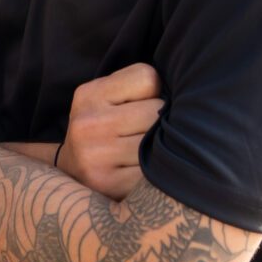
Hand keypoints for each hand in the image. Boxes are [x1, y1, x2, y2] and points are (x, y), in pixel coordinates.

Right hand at [56, 63, 163, 199]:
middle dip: (160, 121)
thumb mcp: (106, 99)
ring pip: (159, 141)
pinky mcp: (109, 184)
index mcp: (89, 95)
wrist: (72, 176)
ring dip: (162, 148)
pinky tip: (147, 174)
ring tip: (148, 152)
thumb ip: (137, 88)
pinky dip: (159, 173)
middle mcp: (88, 123)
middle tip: (148, 133)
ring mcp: (96, 155)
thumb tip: (190, 93)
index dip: (154, 92)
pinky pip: (156, 171)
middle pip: (157, 110)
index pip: (147, 78)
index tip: (143, 106)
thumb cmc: (104, 130)